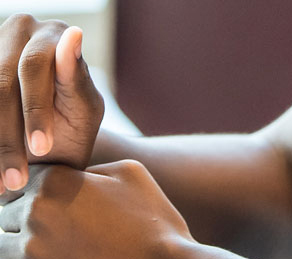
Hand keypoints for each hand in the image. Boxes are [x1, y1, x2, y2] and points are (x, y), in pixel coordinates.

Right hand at [0, 14, 104, 190]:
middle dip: (8, 138)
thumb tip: (74, 33)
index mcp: (52, 32)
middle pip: (0, 86)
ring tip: (3, 185)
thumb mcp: (83, 107)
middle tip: (16, 180)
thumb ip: (76, 76)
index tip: (42, 149)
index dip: (34, 111)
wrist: (50, 146)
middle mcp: (18, 29)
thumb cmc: (74, 123)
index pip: (33, 67)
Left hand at [0, 161, 193, 258]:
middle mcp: (35, 214)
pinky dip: (29, 256)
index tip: (60, 196)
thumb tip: (73, 176)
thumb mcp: (129, 172)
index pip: (26, 179)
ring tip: (55, 240)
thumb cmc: (150, 217)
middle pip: (8, 211)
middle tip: (61, 221)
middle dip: (26, 214)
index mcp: (55, 183)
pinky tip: (58, 252)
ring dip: (20, 240)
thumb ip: (90, 168)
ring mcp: (32, 250)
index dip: (42, 186)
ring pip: (5, 242)